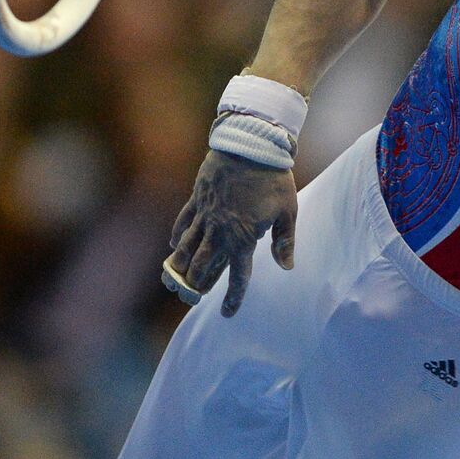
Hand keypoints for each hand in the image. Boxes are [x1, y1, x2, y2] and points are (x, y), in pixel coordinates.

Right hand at [163, 150, 296, 315]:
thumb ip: (284, 241)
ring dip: (179, 267)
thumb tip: (287, 267)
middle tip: (190, 300)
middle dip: (195, 287)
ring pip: (187, 248)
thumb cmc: (274, 179)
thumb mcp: (288, 211)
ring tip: (172, 283)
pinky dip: (178, 236)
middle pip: (203, 267)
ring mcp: (205, 215)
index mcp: (244, 238)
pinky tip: (174, 247)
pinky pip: (182, 222)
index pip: (238, 276)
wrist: (250, 145)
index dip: (233, 297)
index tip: (227, 313)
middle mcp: (220, 232)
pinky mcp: (196, 199)